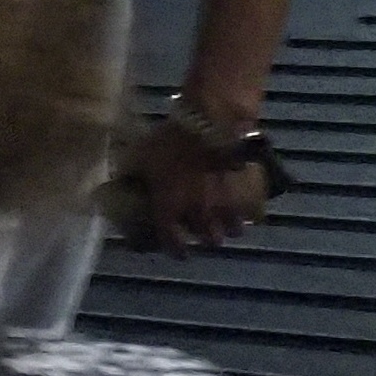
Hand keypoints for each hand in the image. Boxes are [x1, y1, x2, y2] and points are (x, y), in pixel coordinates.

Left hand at [132, 118, 273, 252]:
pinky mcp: (253, 196)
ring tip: (226, 215)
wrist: (212, 124)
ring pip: (233, 230)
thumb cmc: (171, 140)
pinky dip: (251, 213)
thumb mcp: (139, 156)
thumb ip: (131, 175)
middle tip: (203, 225)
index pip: (172, 243)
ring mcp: (229, 209)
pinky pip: (255, 215)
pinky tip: (248, 206)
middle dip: (205, 235)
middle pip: (208, 240)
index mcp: (170, 209)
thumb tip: (119, 181)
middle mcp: (200, 216)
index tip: (180, 251)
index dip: (176, 249)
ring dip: (228, 225)